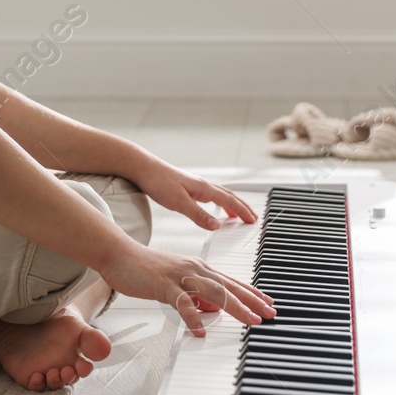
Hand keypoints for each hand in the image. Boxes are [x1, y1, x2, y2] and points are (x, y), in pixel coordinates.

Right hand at [98, 240, 275, 335]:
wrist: (119, 254)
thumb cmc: (145, 269)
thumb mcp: (176, 283)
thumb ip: (195, 295)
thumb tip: (212, 310)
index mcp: (198, 268)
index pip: (231, 282)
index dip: (251, 293)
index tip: (268, 303)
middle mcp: (194, 269)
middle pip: (229, 286)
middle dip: (252, 301)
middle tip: (270, 313)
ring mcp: (180, 276)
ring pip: (213, 292)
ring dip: (235, 306)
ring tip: (249, 320)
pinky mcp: (163, 284)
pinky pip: (182, 303)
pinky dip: (193, 317)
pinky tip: (200, 330)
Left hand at [128, 155, 258, 231]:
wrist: (142, 168)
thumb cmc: (158, 182)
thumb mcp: (179, 203)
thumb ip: (198, 215)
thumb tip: (216, 226)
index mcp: (204, 188)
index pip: (229, 201)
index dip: (242, 211)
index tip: (253, 220)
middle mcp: (203, 185)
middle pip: (229, 196)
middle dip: (242, 207)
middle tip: (253, 218)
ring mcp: (196, 185)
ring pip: (221, 195)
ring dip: (232, 205)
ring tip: (238, 216)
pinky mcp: (188, 187)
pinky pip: (210, 195)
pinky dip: (219, 202)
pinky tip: (215, 208)